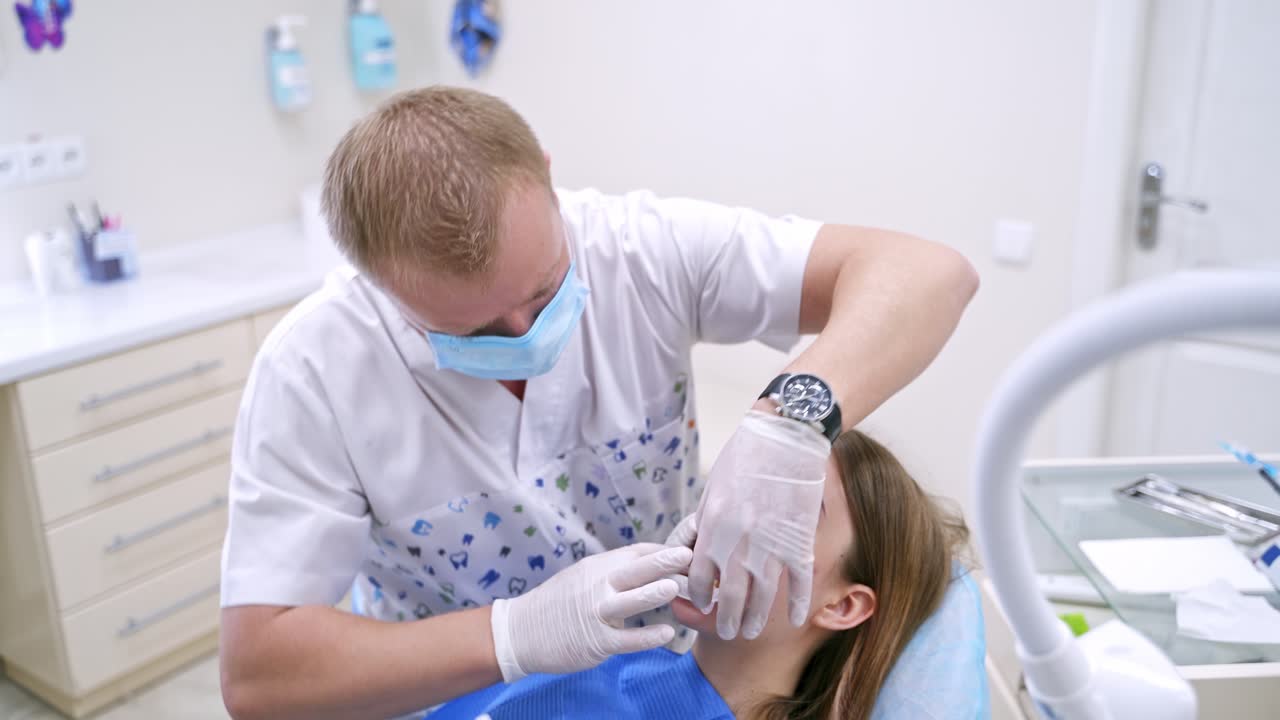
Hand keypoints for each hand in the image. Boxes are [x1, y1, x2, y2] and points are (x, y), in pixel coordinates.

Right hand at [490, 543, 691, 681]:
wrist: (521, 631)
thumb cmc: (558, 602)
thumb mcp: (583, 576)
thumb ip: (612, 571)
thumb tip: (649, 564)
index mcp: (598, 567)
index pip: (635, 552)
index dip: (662, 551)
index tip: (687, 550)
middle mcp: (598, 586)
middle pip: (634, 570)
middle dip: (663, 561)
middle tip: (689, 555)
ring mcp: (596, 613)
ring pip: (629, 601)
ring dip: (653, 593)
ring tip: (675, 587)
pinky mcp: (596, 641)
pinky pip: (625, 639)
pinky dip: (646, 636)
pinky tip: (666, 634)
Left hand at [688, 410, 829, 639]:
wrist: (784, 437)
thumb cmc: (743, 458)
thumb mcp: (712, 489)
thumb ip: (708, 525)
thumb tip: (702, 554)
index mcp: (713, 527)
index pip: (699, 577)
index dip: (696, 595)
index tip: (699, 603)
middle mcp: (740, 542)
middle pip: (729, 596)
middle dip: (725, 619)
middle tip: (727, 630)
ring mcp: (772, 545)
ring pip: (762, 597)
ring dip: (755, 619)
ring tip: (750, 631)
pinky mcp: (800, 542)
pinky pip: (799, 583)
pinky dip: (796, 605)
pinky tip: (794, 620)